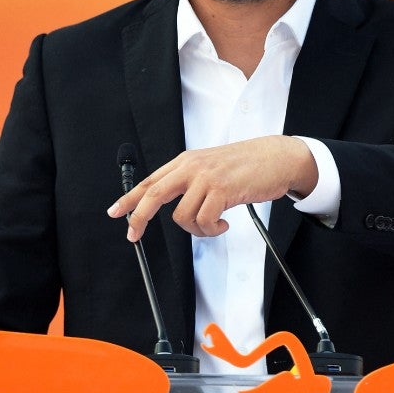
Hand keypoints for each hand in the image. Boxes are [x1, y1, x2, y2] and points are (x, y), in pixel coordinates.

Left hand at [108, 136, 318, 240]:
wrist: (279, 157)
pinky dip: (212, 229)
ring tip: (213, 225)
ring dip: (196, 230)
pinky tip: (224, 224)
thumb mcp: (214, 166)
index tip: (115, 212)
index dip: (129, 198)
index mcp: (187, 161)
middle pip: (154, 195)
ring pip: (182, 216)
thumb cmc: (250, 164)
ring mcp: (207, 178)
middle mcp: (192, 167)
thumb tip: (176, 203)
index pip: (150, 181)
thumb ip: (193, 179)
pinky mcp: (223, 190)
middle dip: (139, 218)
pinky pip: (205, 221)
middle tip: (134, 235)